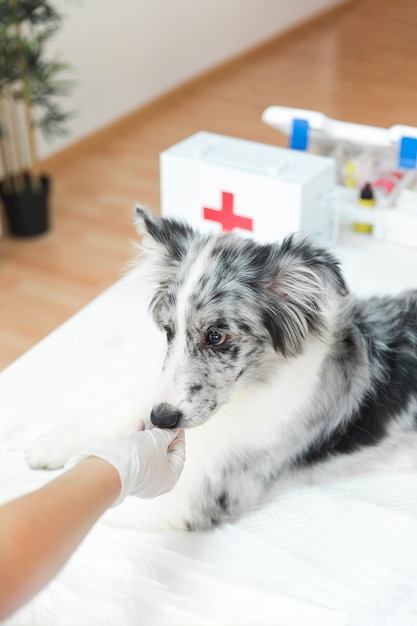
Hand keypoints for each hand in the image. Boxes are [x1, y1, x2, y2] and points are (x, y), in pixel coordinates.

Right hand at [67, 424, 185, 505]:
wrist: (109, 466)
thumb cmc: (138, 458)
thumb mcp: (159, 439)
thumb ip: (167, 433)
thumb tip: (172, 430)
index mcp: (169, 479)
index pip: (180, 454)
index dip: (179, 437)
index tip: (177, 425)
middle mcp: (155, 481)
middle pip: (164, 454)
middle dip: (163, 435)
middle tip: (164, 421)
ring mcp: (139, 477)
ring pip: (148, 452)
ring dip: (149, 435)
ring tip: (149, 421)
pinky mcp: (126, 470)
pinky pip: (135, 453)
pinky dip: (137, 439)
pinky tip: (137, 425)